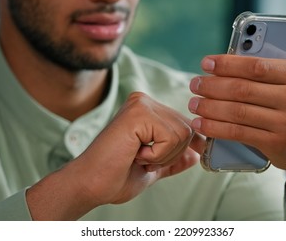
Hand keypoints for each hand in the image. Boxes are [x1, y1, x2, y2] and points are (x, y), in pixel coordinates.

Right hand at [27, 92, 204, 219]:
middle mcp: (144, 102)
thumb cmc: (115, 177)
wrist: (91, 184)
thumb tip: (195, 155)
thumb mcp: (153, 169)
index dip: (193, 143)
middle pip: (189, 128)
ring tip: (138, 158)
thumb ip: (173, 160)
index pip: (185, 123)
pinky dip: (157, 155)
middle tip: (145, 161)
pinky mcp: (138, 113)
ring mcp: (141, 104)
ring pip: (183, 133)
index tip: (195, 156)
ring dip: (164, 156)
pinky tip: (135, 154)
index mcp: (147, 111)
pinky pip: (170, 137)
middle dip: (173, 154)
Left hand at [188, 0, 285, 219]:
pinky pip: (238, 133)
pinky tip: (200, 124)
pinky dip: (215, 128)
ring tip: (193, 103)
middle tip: (194, 84)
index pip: (256, 67)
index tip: (205, 63)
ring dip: (208, 107)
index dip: (226, 64)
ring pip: (237, 112)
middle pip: (242, 90)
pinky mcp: (277, 145)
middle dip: (212, 87)